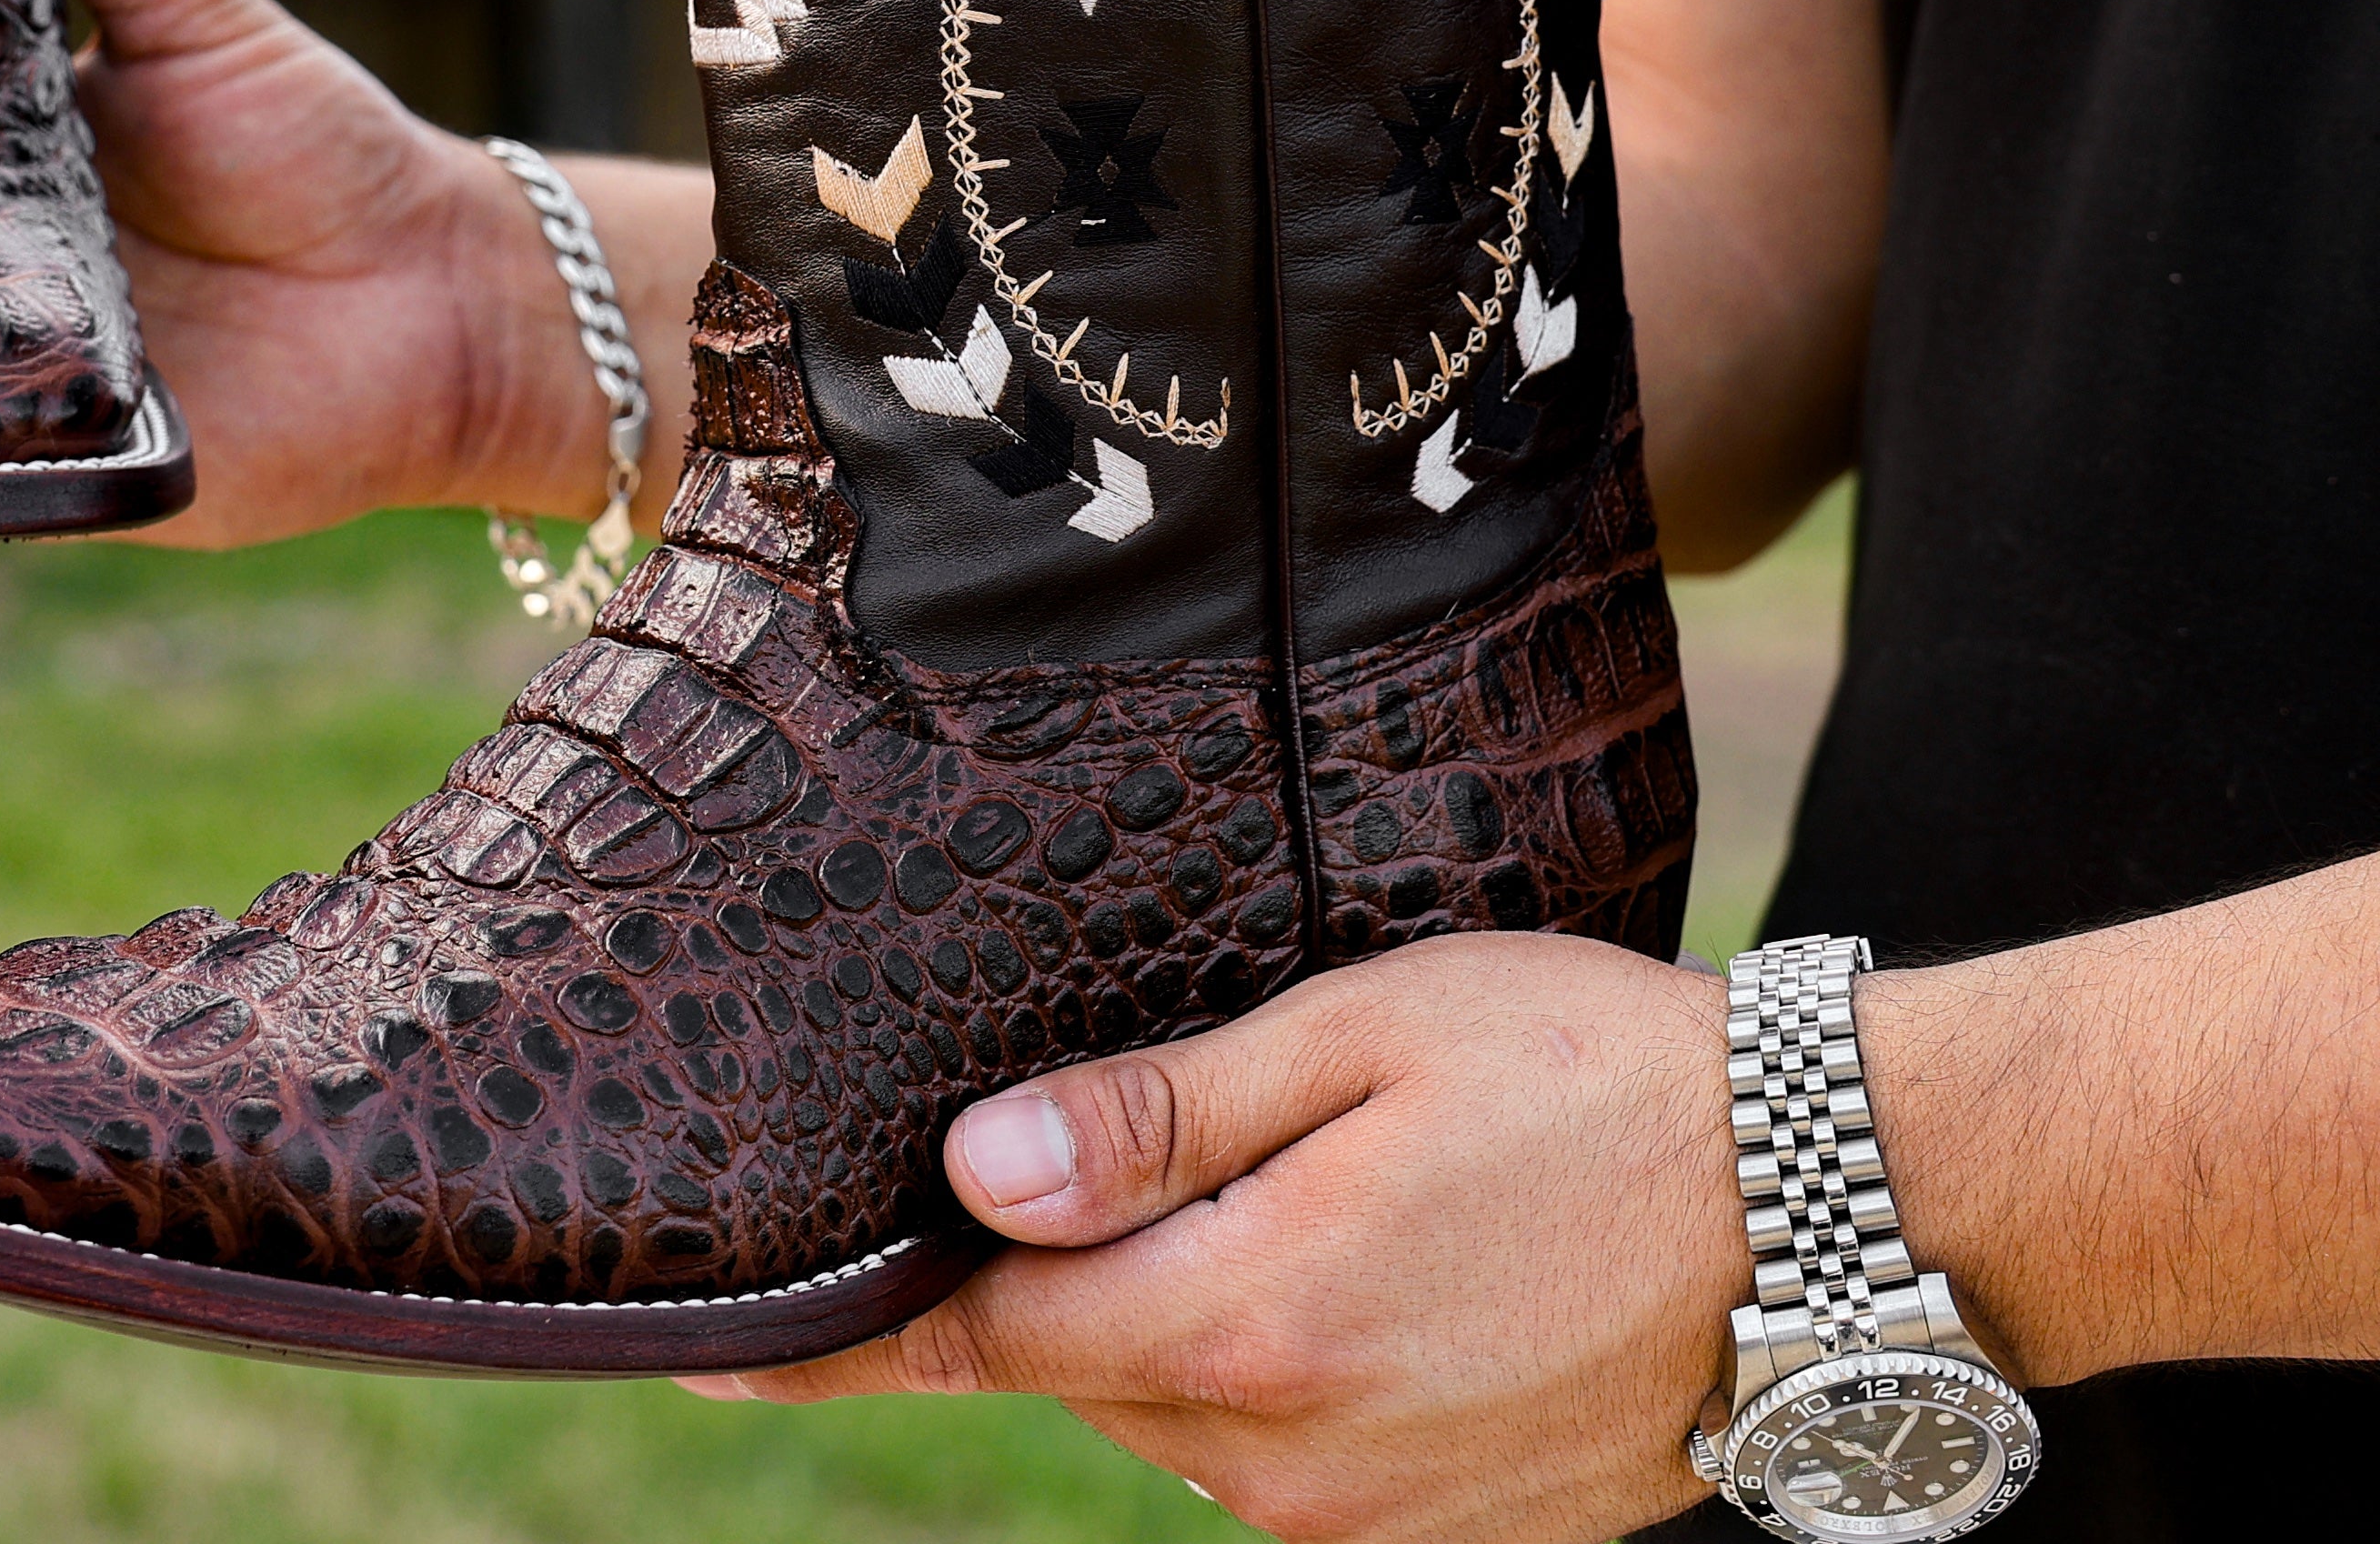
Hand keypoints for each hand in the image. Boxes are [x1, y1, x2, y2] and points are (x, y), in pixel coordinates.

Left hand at [704, 934, 1745, 1543]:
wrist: (1828, 1206)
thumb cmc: (1591, 1072)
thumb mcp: (1360, 1037)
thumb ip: (1159, 1118)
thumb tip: (975, 1173)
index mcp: (1258, 1324)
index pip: (981, 1340)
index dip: (833, 1337)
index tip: (701, 1337)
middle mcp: (1300, 1463)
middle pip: (1081, 1367)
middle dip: (1040, 1275)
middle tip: (1043, 1155)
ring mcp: (1378, 1523)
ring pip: (1180, 1416)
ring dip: (1165, 1314)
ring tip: (1250, 1184)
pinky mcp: (1450, 1541)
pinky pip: (1286, 1459)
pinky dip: (1261, 1368)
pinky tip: (1339, 1263)